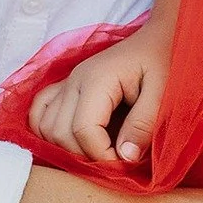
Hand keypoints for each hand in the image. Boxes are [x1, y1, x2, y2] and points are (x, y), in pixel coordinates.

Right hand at [28, 24, 170, 164]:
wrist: (157, 37)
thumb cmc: (163, 60)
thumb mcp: (163, 91)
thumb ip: (143, 124)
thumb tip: (125, 157)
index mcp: (97, 79)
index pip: (83, 130)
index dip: (101, 156)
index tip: (125, 166)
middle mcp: (75, 80)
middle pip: (60, 132)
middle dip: (85, 156)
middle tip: (115, 162)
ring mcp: (67, 82)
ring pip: (46, 126)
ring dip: (67, 147)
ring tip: (98, 152)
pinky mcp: (66, 85)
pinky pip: (39, 111)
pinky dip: (48, 131)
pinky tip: (72, 141)